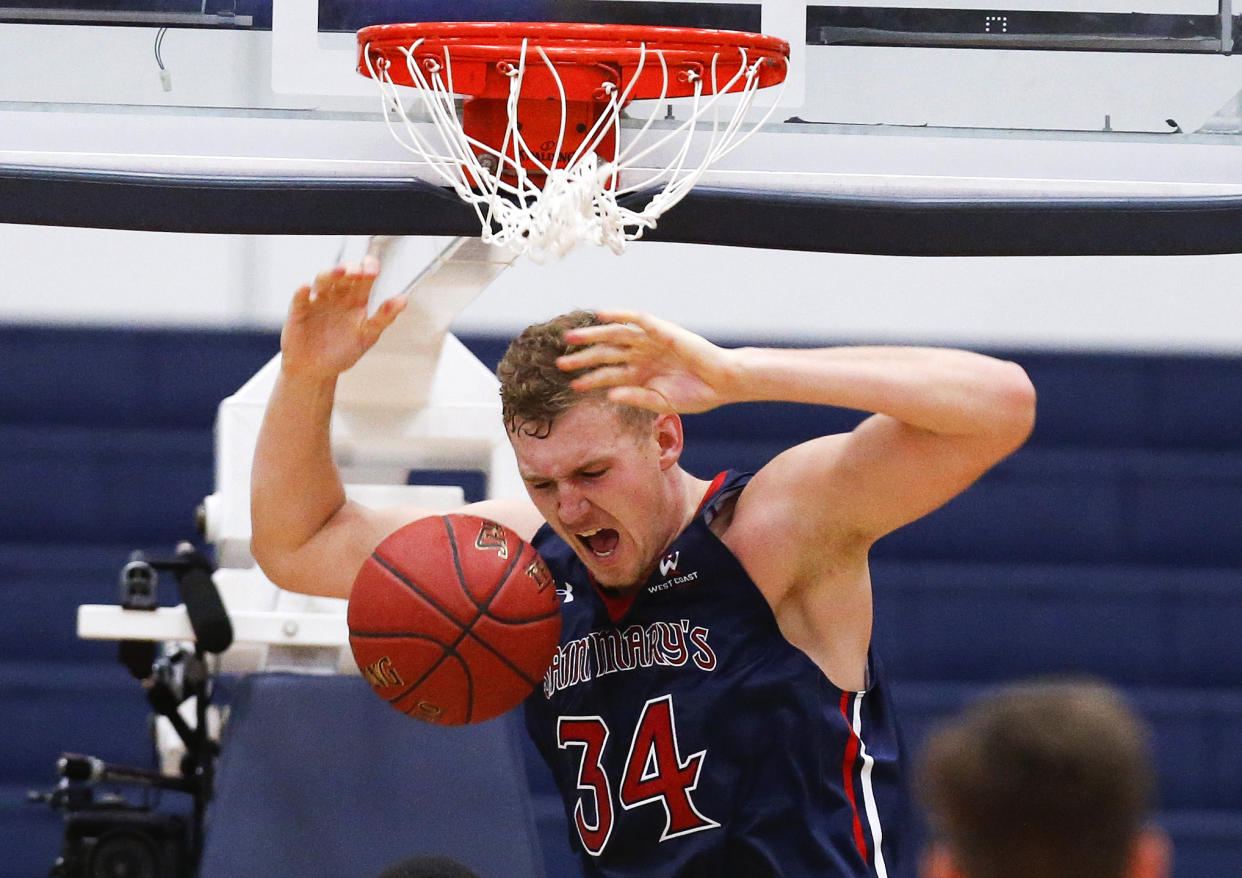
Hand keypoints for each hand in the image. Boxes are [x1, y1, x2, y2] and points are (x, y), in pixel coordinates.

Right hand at [279, 258, 406, 380]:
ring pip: (323, 281)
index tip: (373, 269)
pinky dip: (302, 292)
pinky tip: (306, 289)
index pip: (363, 277)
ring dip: (331, 274)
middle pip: (344, 275)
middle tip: (359, 271)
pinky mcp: (299, 311)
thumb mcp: (367, 335)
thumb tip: (404, 299)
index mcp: (355, 299)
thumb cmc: (342, 352)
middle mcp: (337, 296)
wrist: (316, 371)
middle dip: (351, 270)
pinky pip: (300, 298)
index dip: (369, 268)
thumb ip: (384, 317)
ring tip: (340, 272)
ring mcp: (317, 301)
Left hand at [558, 310, 736, 413]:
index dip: (590, 379)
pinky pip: (636, 319)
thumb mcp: (661, 402)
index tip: (572, 385)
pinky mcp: (661, 330)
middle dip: (583, 358)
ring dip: (592, 336)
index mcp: (640, 374)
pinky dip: (618, 315)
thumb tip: (609, 396)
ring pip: (614, 335)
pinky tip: (600, 315)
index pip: (608, 374)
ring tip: (570, 339)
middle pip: (605, 353)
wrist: (721, 383)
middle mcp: (641, 356)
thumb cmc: (696, 394)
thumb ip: (635, 398)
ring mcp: (649, 341)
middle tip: (559, 362)